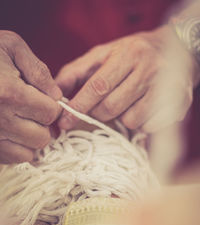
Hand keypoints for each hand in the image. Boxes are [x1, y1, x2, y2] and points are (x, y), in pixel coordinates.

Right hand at [0, 31, 61, 163]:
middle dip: (43, 124)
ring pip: (29, 152)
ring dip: (30, 138)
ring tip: (20, 121)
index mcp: (10, 93)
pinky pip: (12, 159)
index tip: (44, 99)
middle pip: (42, 137)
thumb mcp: (11, 47)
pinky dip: (16, 148)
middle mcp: (0, 119)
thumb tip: (56, 96)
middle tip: (32, 111)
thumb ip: (39, 71)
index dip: (51, 105)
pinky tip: (10, 132)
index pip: (50, 113)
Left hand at [56, 25, 198, 131]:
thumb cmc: (131, 54)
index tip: (64, 122)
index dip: (79, 106)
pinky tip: (142, 110)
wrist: (173, 50)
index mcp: (128, 55)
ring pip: (131, 120)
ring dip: (122, 118)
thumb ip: (76, 72)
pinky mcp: (178, 103)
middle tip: (101, 107)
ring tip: (127, 104)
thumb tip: (55, 93)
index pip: (98, 86)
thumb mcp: (102, 55)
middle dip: (99, 114)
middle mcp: (149, 69)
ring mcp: (167, 88)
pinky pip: (149, 127)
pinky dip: (140, 124)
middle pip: (112, 107)